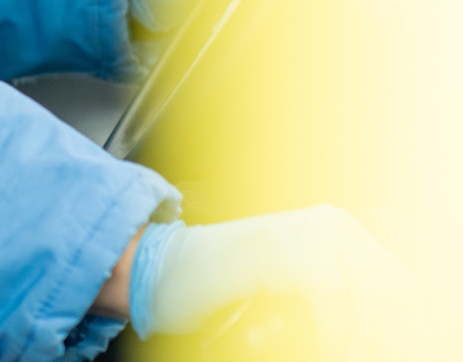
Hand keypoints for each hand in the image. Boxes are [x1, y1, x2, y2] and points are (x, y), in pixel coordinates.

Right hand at [129, 207, 412, 350]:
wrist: (164, 273)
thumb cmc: (224, 288)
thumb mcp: (296, 293)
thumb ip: (341, 298)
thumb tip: (389, 329)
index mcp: (339, 230)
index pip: (400, 285)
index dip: (407, 326)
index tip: (395, 350)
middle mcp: (331, 223)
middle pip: (394, 290)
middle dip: (384, 336)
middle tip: (357, 356)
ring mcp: (309, 230)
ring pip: (372, 295)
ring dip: (360, 338)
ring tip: (335, 353)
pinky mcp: (286, 246)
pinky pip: (333, 298)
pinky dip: (331, 333)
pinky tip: (316, 347)